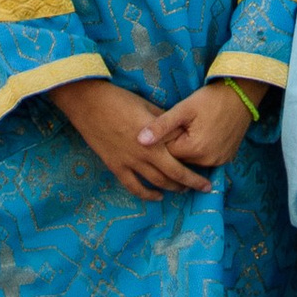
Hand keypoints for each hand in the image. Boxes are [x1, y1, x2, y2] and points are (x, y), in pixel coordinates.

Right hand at [52, 76, 208, 198]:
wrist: (89, 104)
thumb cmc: (120, 100)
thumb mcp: (148, 107)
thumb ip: (164, 123)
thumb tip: (180, 131)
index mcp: (155, 140)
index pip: (180, 161)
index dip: (194, 171)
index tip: (207, 177)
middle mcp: (144, 155)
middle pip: (172, 176)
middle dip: (189, 184)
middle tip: (202, 188)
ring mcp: (129, 163)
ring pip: (155, 183)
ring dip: (171, 188)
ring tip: (182, 190)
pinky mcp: (115, 166)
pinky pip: (133, 186)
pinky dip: (146, 194)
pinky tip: (156, 196)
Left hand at [136, 81, 256, 179]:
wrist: (242, 95)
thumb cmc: (211, 99)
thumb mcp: (184, 108)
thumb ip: (161, 125)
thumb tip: (139, 140)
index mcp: (194, 150)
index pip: (167, 153)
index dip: (164, 139)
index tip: (167, 126)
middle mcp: (207, 161)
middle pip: (180, 159)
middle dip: (175, 145)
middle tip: (180, 126)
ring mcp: (219, 161)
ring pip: (192, 161)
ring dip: (188, 149)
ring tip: (192, 129)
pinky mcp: (226, 159)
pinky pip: (206, 160)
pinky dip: (201, 151)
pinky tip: (203, 134)